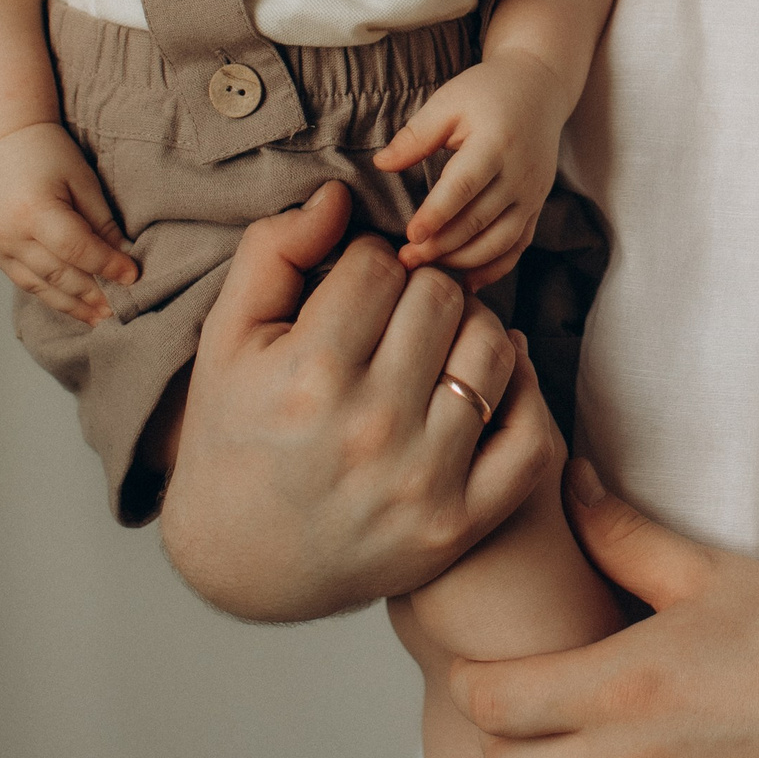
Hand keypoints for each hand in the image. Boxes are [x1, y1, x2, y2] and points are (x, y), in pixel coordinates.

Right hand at [0, 120, 136, 325]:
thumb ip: (100, 222)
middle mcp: (8, 232)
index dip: (107, 266)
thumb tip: (122, 258)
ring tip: (96, 318)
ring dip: (69, 304)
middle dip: (91, 294)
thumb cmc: (47, 152)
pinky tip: (68, 302)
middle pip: (57, 274)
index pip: (78, 250)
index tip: (132, 276)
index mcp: (34, 210)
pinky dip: (47, 292)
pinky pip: (22, 278)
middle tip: (118, 310)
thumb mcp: (81, 181)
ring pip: (38, 285)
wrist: (0, 138)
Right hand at [159, 180, 560, 621]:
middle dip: (416, 290)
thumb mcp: (226, 339)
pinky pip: (532, 435)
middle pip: (441, 297)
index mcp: (310, 376)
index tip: (351, 290)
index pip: (380, 265)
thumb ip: (275, 252)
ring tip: (431, 347)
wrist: (241, 562)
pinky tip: (483, 381)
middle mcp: (372, 428)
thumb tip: (341, 195)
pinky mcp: (460, 524)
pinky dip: (521, 394)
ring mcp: (424, 481)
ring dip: (467, 333)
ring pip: (493, 348)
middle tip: (392, 317)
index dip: (365, 264)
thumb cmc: (234, 435)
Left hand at [378, 53, 569, 279]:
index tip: (410, 236)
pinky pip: (519, 246)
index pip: (465, 186)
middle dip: (442, 246)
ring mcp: (533, 193)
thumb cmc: (485, 92)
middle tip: (405, 261)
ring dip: (465, 261)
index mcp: (496, 143)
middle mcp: (520, 173)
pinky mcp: (537, 206)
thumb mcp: (449, 102)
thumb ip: (416, 135)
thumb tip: (381, 164)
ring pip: (501, 241)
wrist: (539, 88)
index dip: (437, 214)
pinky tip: (468, 282)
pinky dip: (496, 268)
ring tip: (428, 269)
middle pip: (480, 220)